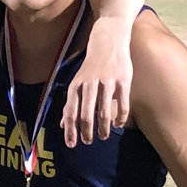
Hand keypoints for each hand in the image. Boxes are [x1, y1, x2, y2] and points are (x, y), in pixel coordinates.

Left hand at [61, 17, 131, 146]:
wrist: (108, 42)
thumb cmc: (91, 67)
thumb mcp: (77, 83)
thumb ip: (71, 104)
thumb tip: (63, 126)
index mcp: (75, 86)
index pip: (70, 113)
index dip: (71, 130)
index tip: (72, 145)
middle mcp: (89, 84)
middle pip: (86, 115)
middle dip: (86, 132)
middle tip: (88, 141)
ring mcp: (107, 82)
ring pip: (104, 112)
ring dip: (103, 128)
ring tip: (103, 136)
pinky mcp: (123, 80)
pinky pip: (122, 104)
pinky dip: (120, 118)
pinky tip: (118, 125)